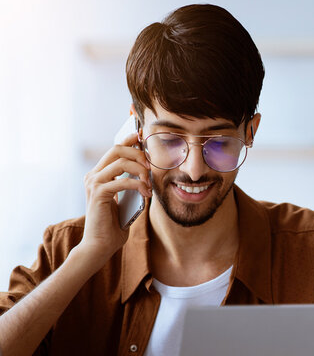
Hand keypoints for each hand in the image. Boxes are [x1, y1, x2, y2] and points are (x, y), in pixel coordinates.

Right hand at [79, 133, 151, 262]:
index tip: (143, 138)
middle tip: (151, 165)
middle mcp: (93, 176)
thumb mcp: (126, 200)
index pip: (114, 149)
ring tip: (149, 183)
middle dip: (137, 153)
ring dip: (139, 170)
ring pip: (120, 162)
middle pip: (116, 150)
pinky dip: (138, 185)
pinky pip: (122, 181)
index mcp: (99, 175)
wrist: (100, 245)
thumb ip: (132, 185)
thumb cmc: (114, 225)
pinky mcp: (97, 194)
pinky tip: (146, 194)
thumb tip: (148, 172)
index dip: (129, 140)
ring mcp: (93, 183)